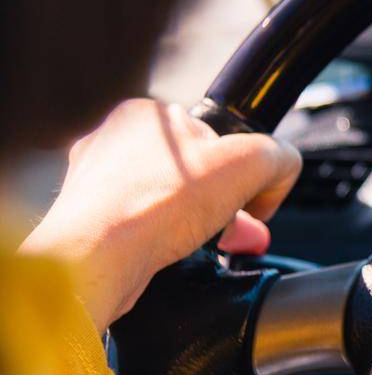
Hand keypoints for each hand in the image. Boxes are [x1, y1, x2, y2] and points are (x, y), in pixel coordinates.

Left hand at [18, 99, 301, 332]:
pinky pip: (141, 231)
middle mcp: (111, 144)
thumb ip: (280, 156)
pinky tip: (173, 257)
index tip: (250, 196)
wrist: (96, 260)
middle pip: (191, 172)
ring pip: (166, 203)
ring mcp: (93, 186)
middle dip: (223, 203)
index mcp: (145, 114)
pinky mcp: (86, 225)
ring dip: (195, 225)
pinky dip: (163, 246)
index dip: (240, 167)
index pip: (212, 135)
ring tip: (206, 245)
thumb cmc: (156, 204)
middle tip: (237, 227)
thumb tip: (281, 171)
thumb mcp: (251, 162)